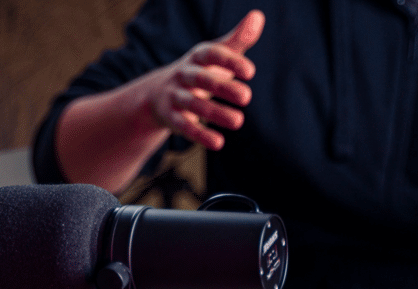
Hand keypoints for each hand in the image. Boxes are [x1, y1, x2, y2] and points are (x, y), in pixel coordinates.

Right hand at [145, 9, 264, 149]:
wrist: (158, 93)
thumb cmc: (199, 71)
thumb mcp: (216, 54)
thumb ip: (238, 39)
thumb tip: (258, 16)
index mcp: (197, 57)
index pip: (211, 55)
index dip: (230, 62)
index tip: (250, 71)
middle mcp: (184, 75)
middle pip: (202, 80)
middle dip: (223, 88)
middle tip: (247, 97)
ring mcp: (175, 97)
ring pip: (194, 105)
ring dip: (216, 114)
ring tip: (238, 122)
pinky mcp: (171, 118)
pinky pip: (184, 127)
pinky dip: (200, 135)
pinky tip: (218, 143)